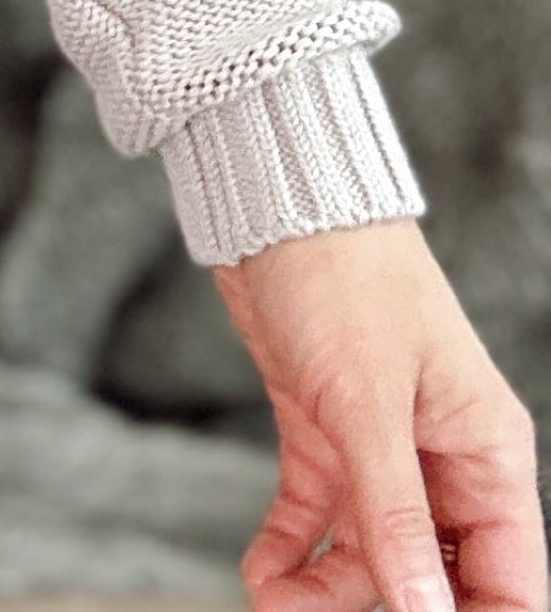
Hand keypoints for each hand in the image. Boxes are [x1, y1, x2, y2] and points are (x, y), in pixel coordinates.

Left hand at [216, 218, 544, 611]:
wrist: (274, 198)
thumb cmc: (342, 275)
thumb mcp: (369, 401)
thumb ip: (397, 513)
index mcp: (486, 453)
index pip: (507, 579)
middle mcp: (443, 459)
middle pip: (431, 576)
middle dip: (383, 609)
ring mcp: (381, 446)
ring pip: (367, 552)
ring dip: (320, 587)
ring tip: (269, 595)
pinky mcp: (323, 428)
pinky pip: (317, 513)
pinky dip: (290, 546)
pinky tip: (260, 569)